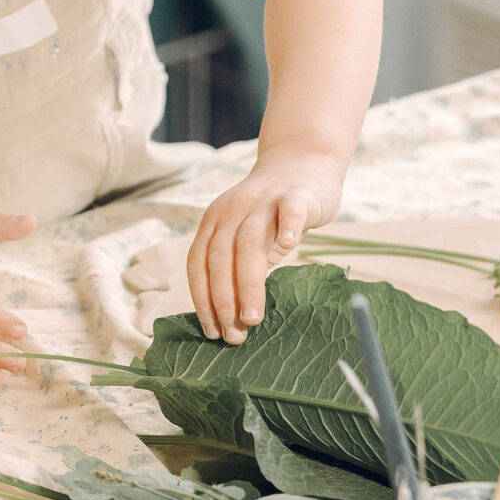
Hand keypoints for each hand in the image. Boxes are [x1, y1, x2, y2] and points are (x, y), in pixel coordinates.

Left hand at [186, 150, 345, 344]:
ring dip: (248, 284)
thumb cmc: (272, 214)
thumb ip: (235, 266)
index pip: (199, 263)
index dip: (202, 299)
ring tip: (252, 318)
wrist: (301, 164)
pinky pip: (289, 210)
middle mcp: (232, 210)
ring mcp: (264, 200)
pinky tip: (289, 248)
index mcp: (214, 221)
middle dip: (223, 300)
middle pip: (220, 258)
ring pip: (250, 243)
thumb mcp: (244, 236)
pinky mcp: (297, 195)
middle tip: (234, 336)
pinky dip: (287, 226)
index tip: (211, 332)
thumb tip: (230, 319)